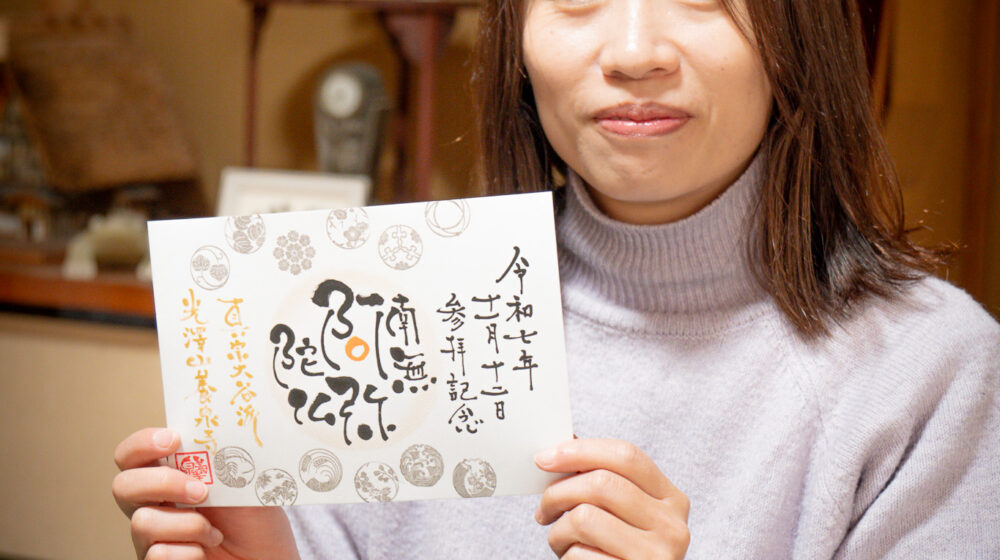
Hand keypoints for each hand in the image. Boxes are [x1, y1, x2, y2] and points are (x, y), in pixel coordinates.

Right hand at [112, 428, 299, 559]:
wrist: (266, 555)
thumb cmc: (253, 517)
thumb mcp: (243, 478)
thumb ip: (221, 454)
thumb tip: (219, 425)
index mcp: (168, 476)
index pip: (132, 455)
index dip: (143, 443)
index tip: (174, 440)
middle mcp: (152, 505)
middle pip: (122, 486)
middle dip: (163, 483)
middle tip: (202, 492)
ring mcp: (151, 537)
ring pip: (142, 522)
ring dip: (189, 525)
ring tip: (215, 533)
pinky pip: (157, 555)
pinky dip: (189, 553)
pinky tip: (205, 552)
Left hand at [534, 438, 689, 558]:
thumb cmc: (618, 552)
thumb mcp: (621, 514)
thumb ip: (600, 479)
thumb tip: (562, 445)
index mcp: (671, 499)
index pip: (626, 456)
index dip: (581, 451)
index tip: (544, 459)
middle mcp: (672, 526)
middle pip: (602, 484)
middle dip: (558, 493)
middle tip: (543, 509)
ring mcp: (656, 555)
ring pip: (585, 518)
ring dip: (558, 530)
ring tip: (559, 540)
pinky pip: (581, 554)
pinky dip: (566, 555)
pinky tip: (573, 559)